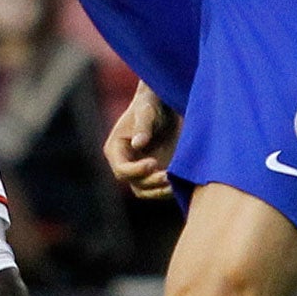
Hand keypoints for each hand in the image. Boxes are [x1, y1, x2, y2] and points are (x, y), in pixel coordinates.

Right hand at [104, 83, 179, 199]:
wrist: (166, 104)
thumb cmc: (151, 104)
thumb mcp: (146, 112)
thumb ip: (142, 127)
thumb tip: (137, 144)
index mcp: (116, 149)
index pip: (121, 169)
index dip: (135, 170)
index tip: (152, 163)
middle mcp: (126, 164)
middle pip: (134, 183)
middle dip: (151, 183)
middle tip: (167, 176)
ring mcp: (141, 171)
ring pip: (146, 191)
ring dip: (160, 191)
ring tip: (174, 184)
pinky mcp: (156, 174)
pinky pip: (159, 189)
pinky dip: (168, 189)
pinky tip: (180, 183)